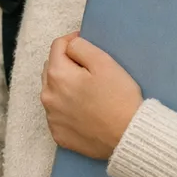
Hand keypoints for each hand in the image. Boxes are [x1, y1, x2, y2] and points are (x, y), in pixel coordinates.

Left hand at [41, 32, 142, 159]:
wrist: (128, 136)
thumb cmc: (119, 97)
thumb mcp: (104, 62)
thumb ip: (81, 47)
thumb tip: (70, 45)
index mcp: (57, 75)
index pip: (57, 46)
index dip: (72, 40)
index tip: (85, 42)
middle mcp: (47, 96)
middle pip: (51, 68)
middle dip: (65, 63)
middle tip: (87, 68)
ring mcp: (52, 118)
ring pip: (52, 92)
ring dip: (64, 85)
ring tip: (85, 89)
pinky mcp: (58, 134)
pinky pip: (57, 113)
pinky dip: (65, 107)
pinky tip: (83, 110)